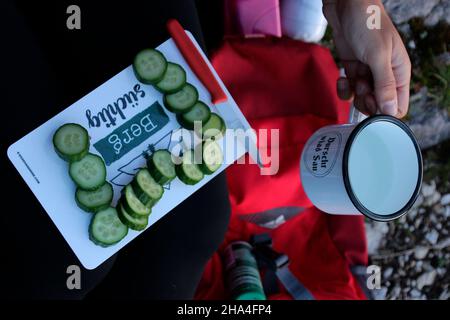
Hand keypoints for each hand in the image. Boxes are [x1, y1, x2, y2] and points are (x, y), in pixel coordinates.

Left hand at [323, 0, 410, 117]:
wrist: (346, 5)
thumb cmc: (367, 23)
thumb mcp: (377, 55)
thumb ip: (384, 84)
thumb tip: (390, 110)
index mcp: (399, 72)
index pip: (397, 105)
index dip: (384, 111)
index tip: (372, 104)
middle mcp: (385, 74)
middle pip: (378, 105)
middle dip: (367, 103)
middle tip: (361, 88)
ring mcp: (368, 72)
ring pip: (362, 98)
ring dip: (354, 94)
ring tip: (352, 79)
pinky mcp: (353, 68)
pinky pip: (350, 89)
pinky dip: (345, 88)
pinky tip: (343, 78)